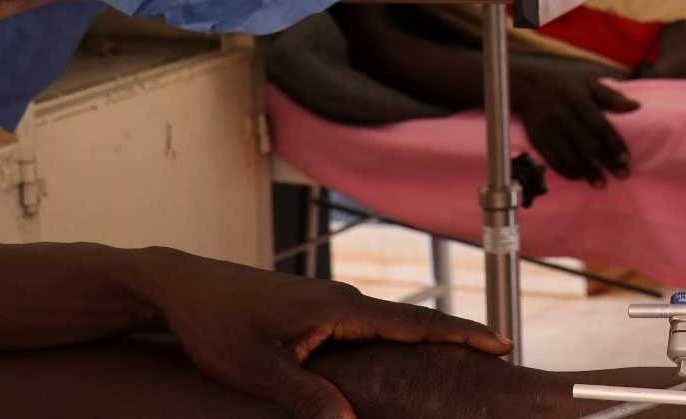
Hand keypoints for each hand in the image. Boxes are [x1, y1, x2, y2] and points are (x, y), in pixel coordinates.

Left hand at [134, 247, 510, 418]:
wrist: (183, 288)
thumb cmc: (216, 326)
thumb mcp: (258, 370)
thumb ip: (305, 397)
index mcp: (340, 309)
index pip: (415, 322)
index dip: (461, 333)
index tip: (502, 342)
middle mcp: (344, 299)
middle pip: (414, 321)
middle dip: (457, 337)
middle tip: (497, 356)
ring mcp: (331, 302)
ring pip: (391, 323)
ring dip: (426, 339)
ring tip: (459, 362)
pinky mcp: (316, 309)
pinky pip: (369, 325)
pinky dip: (396, 339)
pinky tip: (397, 359)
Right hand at [512, 63, 637, 184]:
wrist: (528, 87)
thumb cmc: (566, 86)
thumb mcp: (589, 84)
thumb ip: (612, 97)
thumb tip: (636, 106)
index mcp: (578, 101)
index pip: (600, 126)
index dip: (614, 144)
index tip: (626, 159)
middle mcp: (563, 117)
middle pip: (587, 145)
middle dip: (606, 163)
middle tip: (623, 175)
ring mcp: (549, 131)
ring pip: (570, 157)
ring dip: (587, 173)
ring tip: (602, 184)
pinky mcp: (538, 141)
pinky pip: (553, 161)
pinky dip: (568, 172)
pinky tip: (580, 177)